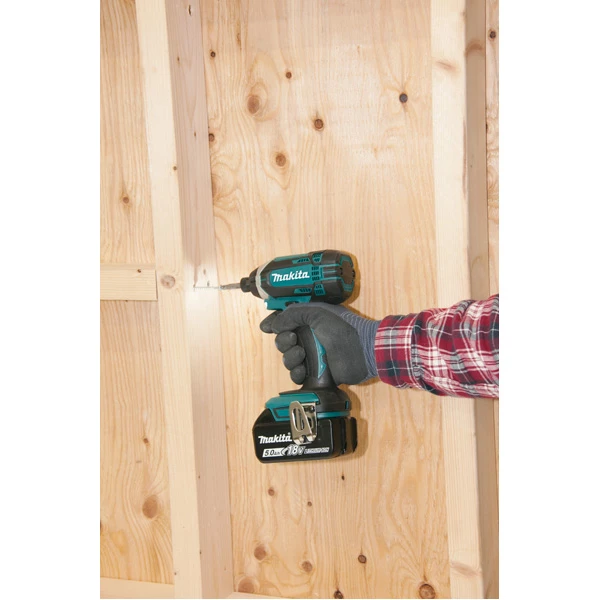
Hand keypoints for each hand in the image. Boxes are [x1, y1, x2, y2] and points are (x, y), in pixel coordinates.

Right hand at [259, 303, 379, 385]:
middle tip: (293, 340)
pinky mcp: (316, 373)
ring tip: (302, 354)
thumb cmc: (342, 327)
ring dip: (290, 357)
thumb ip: (292, 314)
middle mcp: (309, 337)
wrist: (362, 350)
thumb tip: (274, 325)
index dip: (274, 323)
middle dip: (283, 341)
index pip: (285, 321)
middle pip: (283, 341)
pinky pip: (297, 375)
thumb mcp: (317, 312)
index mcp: (309, 320)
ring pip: (288, 359)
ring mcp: (312, 356)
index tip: (266, 327)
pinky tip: (303, 369)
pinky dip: (296, 373)